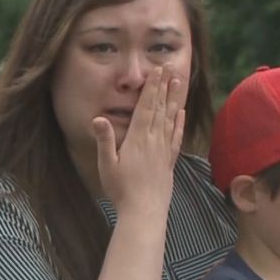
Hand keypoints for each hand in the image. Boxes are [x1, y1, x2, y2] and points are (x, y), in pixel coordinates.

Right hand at [94, 64, 185, 213]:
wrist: (145, 212)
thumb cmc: (122, 190)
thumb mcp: (107, 165)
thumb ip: (105, 141)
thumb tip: (98, 118)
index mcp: (138, 139)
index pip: (146, 107)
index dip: (151, 88)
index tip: (156, 71)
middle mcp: (154, 140)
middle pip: (160, 108)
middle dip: (164, 86)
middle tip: (169, 67)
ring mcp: (164, 150)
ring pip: (170, 118)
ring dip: (174, 99)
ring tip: (178, 82)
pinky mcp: (169, 161)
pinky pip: (175, 136)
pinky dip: (179, 122)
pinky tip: (181, 113)